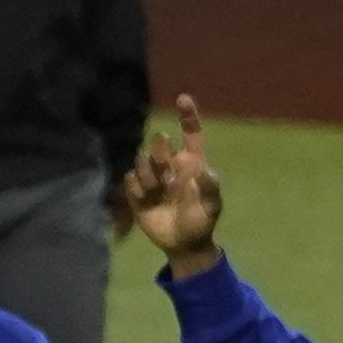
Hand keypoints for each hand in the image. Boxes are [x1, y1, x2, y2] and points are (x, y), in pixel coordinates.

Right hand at [119, 94, 224, 271]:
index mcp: (191, 163)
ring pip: (141, 160)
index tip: (183, 98)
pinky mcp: (136, 189)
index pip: (191, 134)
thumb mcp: (212, 208)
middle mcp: (170, 165)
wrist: (182, 244)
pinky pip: (130, 178)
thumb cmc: (201, 222)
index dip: (188, 116)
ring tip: (159, 193)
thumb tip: (206, 170)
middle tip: (167, 175)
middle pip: (159, 144)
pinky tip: (147, 201)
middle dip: (160, 154)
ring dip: (149, 176)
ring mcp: (152, 176)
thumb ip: (211, 189)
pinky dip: (138, 189)